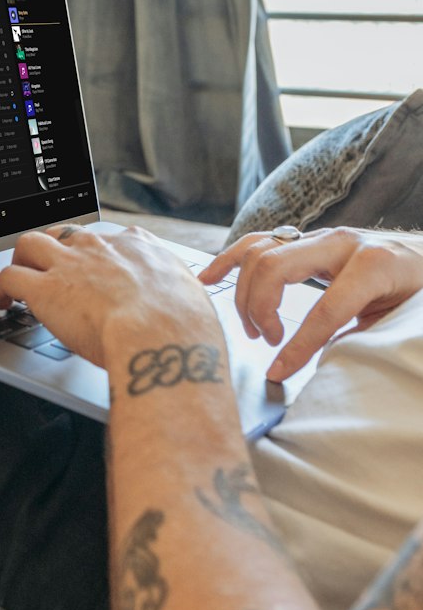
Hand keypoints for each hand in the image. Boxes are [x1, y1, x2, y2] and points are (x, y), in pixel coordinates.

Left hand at [0, 225, 219, 367]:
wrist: (161, 336)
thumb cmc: (183, 327)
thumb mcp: (192, 298)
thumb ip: (180, 297)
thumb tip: (186, 309)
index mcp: (138, 247)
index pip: (111, 238)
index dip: (98, 253)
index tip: (95, 267)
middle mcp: (100, 247)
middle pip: (65, 233)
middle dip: (53, 247)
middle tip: (48, 268)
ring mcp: (69, 264)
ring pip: (29, 243)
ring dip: (20, 259)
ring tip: (16, 279)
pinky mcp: (44, 289)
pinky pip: (9, 277)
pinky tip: (0, 302)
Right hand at [199, 227, 422, 381]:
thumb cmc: (419, 293)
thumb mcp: (403, 321)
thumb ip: (364, 336)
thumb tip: (320, 362)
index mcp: (373, 264)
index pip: (324, 309)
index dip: (298, 346)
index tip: (278, 373)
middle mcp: (342, 242)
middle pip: (276, 268)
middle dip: (261, 310)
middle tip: (266, 342)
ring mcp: (322, 236)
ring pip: (261, 252)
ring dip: (246, 292)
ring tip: (252, 328)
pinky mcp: (308, 240)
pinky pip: (260, 243)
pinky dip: (230, 260)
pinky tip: (208, 278)